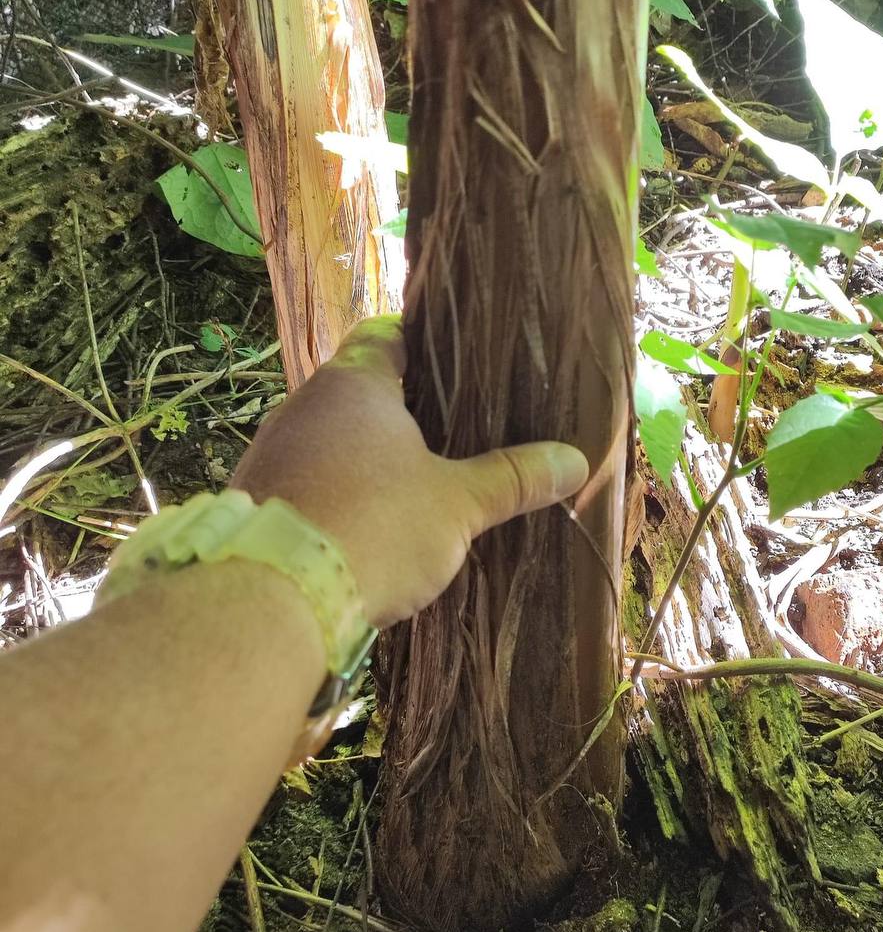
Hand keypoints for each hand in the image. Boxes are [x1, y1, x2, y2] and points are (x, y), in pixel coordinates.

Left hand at [231, 316, 587, 626]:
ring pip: (333, 437)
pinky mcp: (257, 498)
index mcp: (354, 382)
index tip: (464, 366)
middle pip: (363, 388)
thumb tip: (576, 460)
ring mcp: (273, 450)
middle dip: (407, 411)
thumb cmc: (375, 527)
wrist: (273, 598)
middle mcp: (304, 403)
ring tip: (418, 482)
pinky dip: (339, 491)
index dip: (428, 344)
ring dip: (369, 456)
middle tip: (458, 432)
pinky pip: (309, 479)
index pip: (390, 334)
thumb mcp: (457, 505)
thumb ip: (513, 478)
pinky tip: (368, 523)